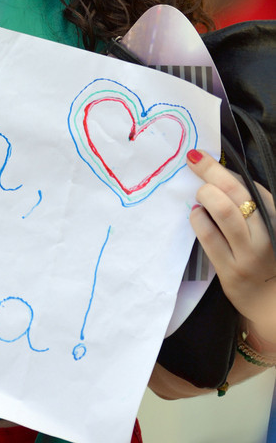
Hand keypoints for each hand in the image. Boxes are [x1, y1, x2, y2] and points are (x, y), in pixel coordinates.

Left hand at [187, 149, 275, 344]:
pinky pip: (209, 237)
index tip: (206, 158)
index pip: (252, 188)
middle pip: (236, 193)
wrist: (269, 302)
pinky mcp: (229, 270)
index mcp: (274, 220)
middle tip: (194, 159)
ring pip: (223, 211)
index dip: (226, 170)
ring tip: (200, 193)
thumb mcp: (264, 228)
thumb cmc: (263, 257)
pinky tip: (196, 214)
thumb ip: (247, 206)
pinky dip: (198, 219)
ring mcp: (247, 254)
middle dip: (212, 170)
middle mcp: (264, 235)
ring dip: (206, 194)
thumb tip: (216, 175)